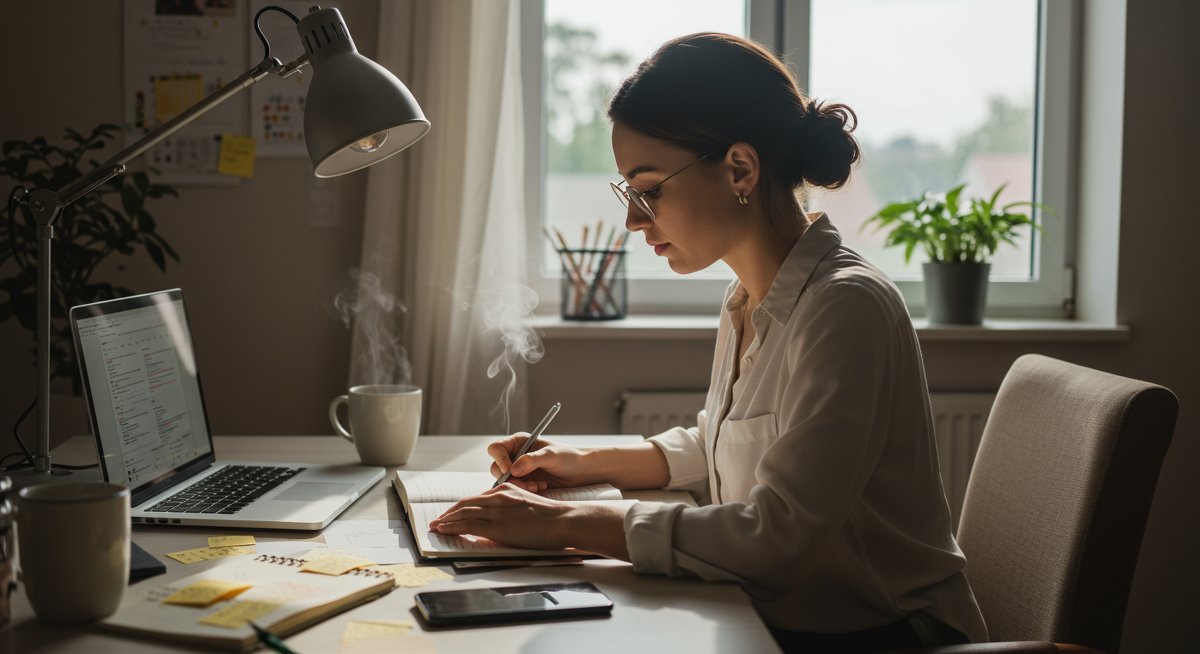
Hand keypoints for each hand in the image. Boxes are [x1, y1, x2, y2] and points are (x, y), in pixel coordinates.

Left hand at [428, 484, 573, 550]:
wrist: (564, 521)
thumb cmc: (552, 519)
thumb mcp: (528, 506)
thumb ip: (511, 509)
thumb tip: (499, 523)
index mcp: (507, 491)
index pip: (477, 498)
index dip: (461, 507)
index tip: (452, 514)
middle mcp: (499, 497)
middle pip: (466, 503)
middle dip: (449, 513)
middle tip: (437, 520)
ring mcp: (497, 510)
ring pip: (463, 512)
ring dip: (446, 520)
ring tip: (435, 527)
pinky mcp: (497, 525)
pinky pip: (468, 524)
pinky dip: (452, 526)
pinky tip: (443, 530)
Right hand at [487, 434, 596, 491]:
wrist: (581, 472)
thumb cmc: (568, 457)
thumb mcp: (551, 456)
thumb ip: (532, 460)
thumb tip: (513, 469)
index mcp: (519, 442)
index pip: (496, 449)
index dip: (499, 460)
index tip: (509, 470)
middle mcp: (515, 456)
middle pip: (496, 468)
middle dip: (510, 478)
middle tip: (526, 484)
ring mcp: (518, 471)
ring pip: (505, 482)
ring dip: (519, 487)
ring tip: (538, 487)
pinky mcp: (524, 483)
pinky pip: (515, 490)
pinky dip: (525, 491)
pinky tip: (541, 488)